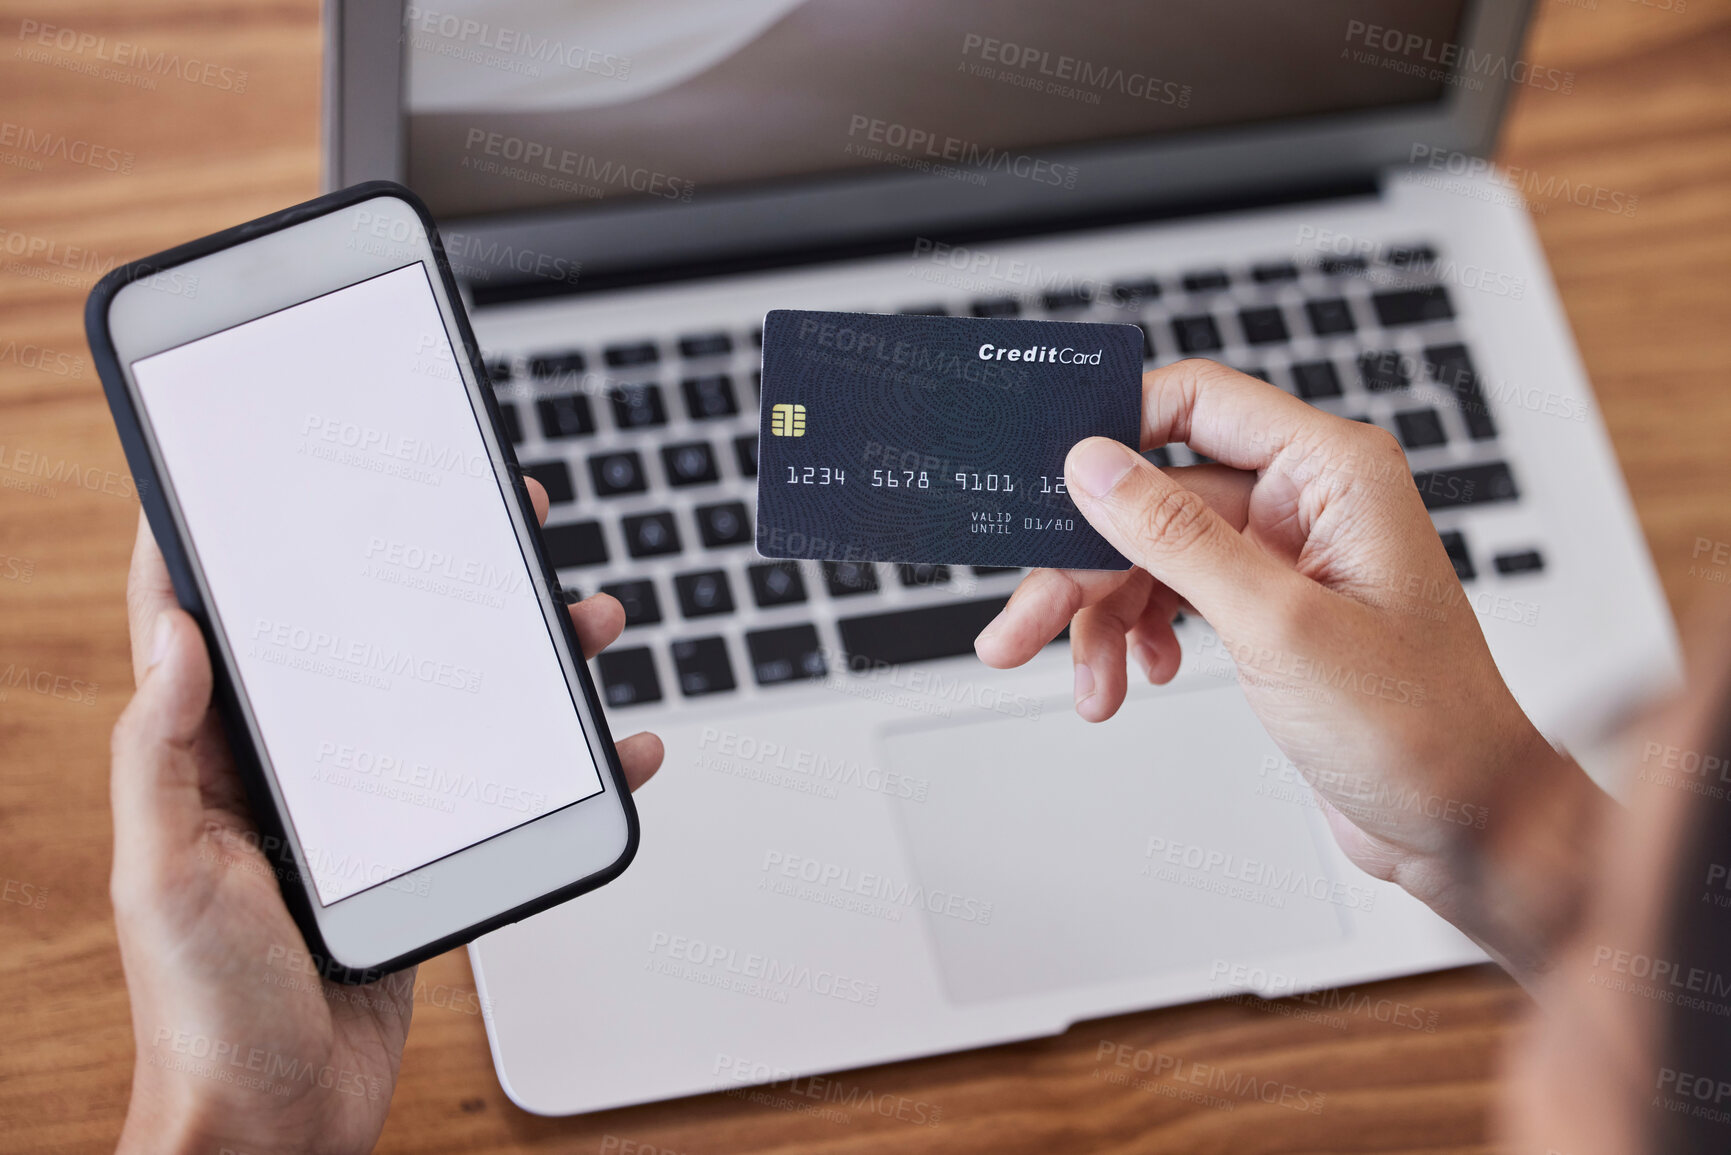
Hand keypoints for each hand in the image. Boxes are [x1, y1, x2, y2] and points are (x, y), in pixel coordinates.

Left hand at [111, 478, 661, 1154]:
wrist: (276, 1129)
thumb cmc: (201, 1013)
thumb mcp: (165, 873)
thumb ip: (162, 753)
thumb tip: (177, 630)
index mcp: (219, 761)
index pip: (226, 624)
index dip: (251, 541)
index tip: (287, 468)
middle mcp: (298, 772)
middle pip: (374, 644)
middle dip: (435, 572)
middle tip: (498, 515)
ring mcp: (370, 812)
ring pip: (457, 702)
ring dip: (525, 657)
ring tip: (588, 617)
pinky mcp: (429, 856)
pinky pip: (507, 789)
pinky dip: (572, 766)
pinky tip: (627, 745)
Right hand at [975, 360, 1607, 981]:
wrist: (1462, 826)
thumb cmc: (1420, 730)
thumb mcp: (1280, 627)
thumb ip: (1178, 538)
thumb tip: (1096, 466)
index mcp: (1331, 471)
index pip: (1197, 401)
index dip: (1114, 431)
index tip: (1047, 483)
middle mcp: (1307, 501)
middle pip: (1155, 493)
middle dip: (1084, 561)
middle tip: (1023, 621)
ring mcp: (1286, 556)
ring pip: (1154, 554)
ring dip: (1103, 615)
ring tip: (1082, 680)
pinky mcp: (1270, 609)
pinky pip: (1175, 597)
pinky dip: (1138, 637)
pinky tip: (1133, 680)